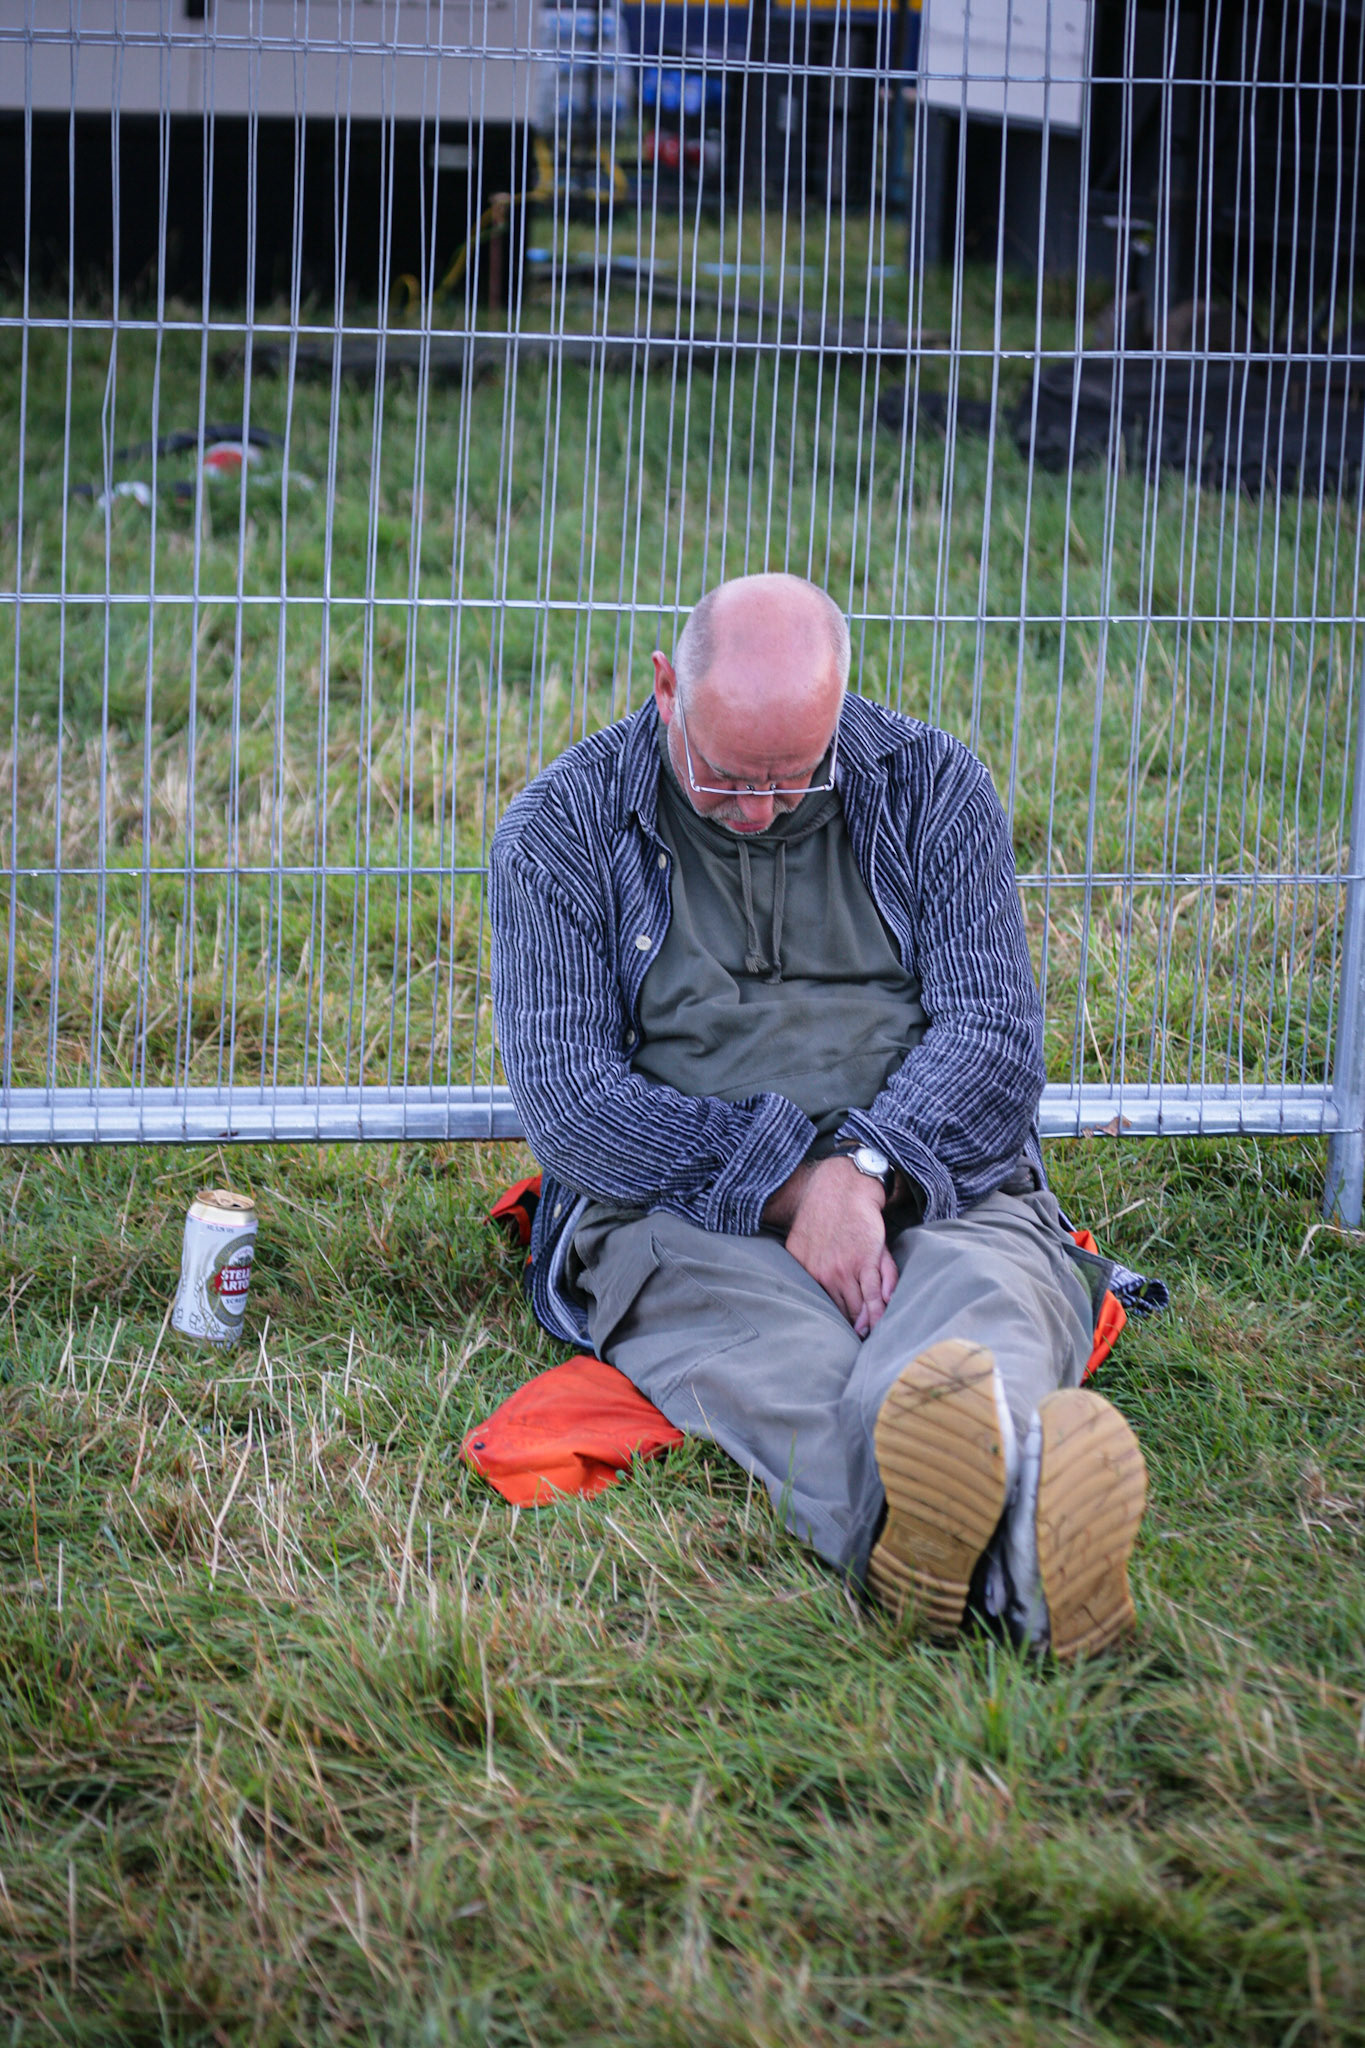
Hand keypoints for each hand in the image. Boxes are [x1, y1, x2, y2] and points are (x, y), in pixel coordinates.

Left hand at [763, 1155, 899, 1335]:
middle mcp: (825, 1275)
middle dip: (853, 1326)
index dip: (837, 1320)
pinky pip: (874, 1294)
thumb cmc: (825, 1216)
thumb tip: (820, 1294)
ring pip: (859, 1307)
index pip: (824, 1305)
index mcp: (808, 1271)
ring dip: (869, 1323)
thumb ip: (812, 1271)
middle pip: (843, 1311)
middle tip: (862, 1340)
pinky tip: (882, 1319)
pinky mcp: (867, 1261)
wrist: (843, 1189)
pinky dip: (879, 1309)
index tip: (844, 1332)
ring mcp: (846, 1269)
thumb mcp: (804, 1244)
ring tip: (874, 1335)